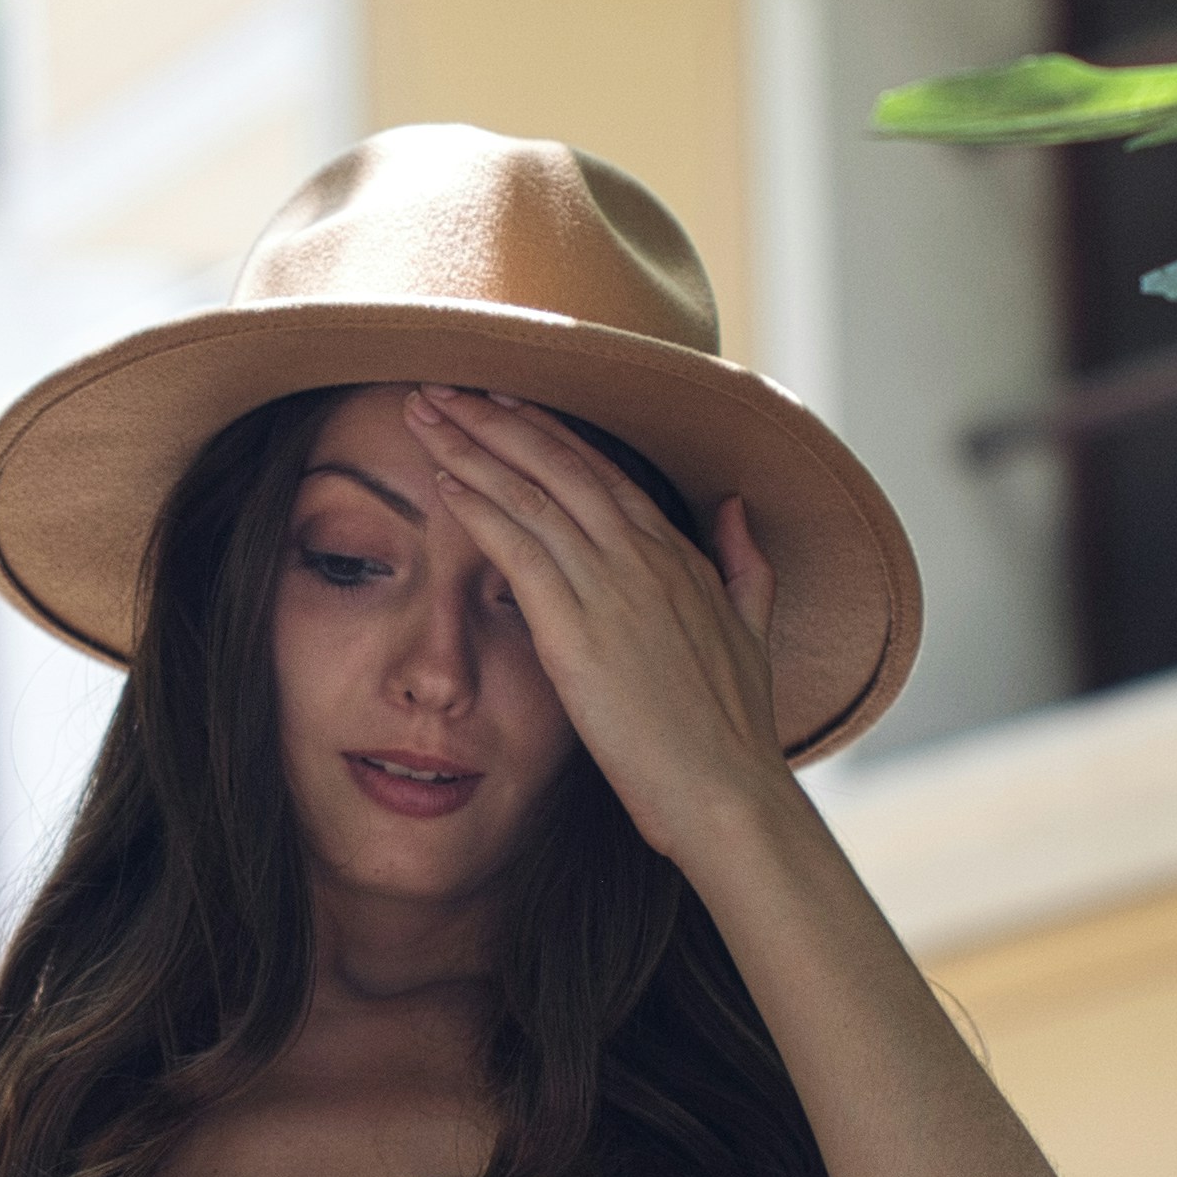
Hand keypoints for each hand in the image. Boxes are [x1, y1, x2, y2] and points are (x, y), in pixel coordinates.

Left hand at [405, 386, 792, 869]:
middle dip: (495, 416)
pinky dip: (479, 506)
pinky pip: (519, 548)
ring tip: (424, 410)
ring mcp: (612, 588)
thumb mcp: (753, 632)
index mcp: (680, 556)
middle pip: (559, 462)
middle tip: (442, 384)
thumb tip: (735, 510)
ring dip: (471, 444)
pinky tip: (443, 479)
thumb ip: (743, 565)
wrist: (727, 793)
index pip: (602, 471)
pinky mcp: (577, 630)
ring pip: (532, 491)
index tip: (503, 401)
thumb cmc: (733, 732)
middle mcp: (644, 557)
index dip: (548, 431)